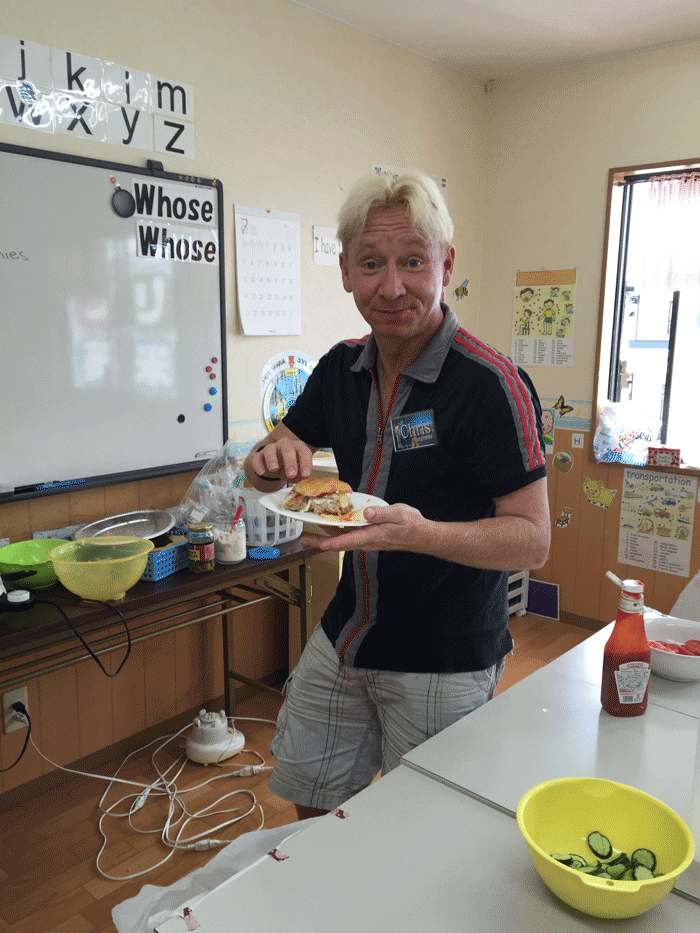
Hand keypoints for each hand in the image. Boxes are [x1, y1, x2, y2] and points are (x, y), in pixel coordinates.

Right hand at [249, 436, 313, 482]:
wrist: (275, 467)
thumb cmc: (290, 468)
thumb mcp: (298, 473)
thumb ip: (302, 475)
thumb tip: (304, 479)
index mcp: (298, 447)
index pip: (304, 451)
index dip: (305, 462)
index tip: (306, 474)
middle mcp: (285, 445)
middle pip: (287, 448)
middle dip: (290, 462)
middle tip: (291, 474)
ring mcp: (271, 449)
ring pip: (270, 449)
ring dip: (272, 459)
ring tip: (274, 469)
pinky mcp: (259, 455)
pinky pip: (257, 457)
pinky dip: (258, 464)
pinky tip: (261, 472)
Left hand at [301, 502, 427, 552]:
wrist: (421, 535)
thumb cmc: (412, 526)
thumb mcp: (399, 514)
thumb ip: (382, 513)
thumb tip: (367, 512)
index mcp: (373, 536)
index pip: (348, 541)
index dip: (332, 543)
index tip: (318, 544)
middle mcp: (367, 540)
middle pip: (339, 543)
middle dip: (320, 541)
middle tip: (304, 539)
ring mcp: (367, 539)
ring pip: (342, 539)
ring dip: (326, 536)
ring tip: (311, 532)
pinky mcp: (369, 536)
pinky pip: (349, 534)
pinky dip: (338, 531)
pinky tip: (332, 524)